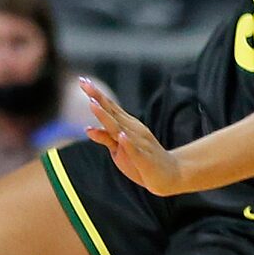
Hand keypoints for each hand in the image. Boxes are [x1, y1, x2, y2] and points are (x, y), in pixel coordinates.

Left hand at [80, 78, 186, 196]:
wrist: (171, 174)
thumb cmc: (142, 159)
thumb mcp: (120, 148)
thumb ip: (106, 138)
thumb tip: (87, 129)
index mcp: (127, 126)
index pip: (110, 107)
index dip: (96, 95)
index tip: (82, 80)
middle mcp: (133, 130)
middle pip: (112, 112)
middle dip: (98, 98)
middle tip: (84, 83)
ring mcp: (139, 143)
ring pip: (119, 129)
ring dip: (106, 116)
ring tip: (93, 104)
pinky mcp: (144, 159)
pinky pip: (135, 151)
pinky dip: (128, 143)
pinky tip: (121, 135)